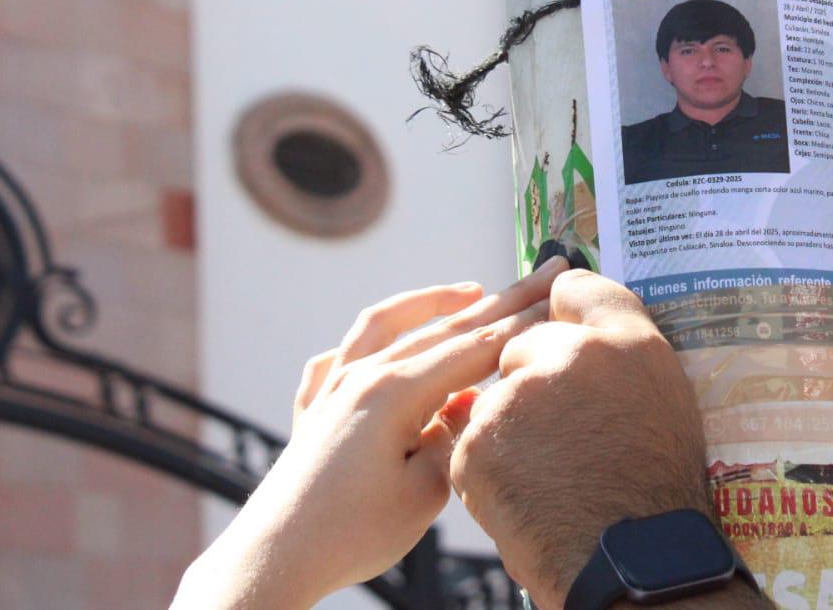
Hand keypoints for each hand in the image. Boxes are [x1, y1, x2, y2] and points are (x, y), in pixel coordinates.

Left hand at [173, 258, 567, 608]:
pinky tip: (379, 347)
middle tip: (540, 274)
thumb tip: (466, 404)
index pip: (474, 349)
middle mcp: (362, 376)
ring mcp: (333, 387)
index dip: (521, 323)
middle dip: (498, 301)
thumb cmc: (351, 534)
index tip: (557, 294)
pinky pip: (340, 356)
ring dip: (431, 302)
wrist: (275, 559)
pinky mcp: (314, 410)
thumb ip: (453, 438)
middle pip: (443, 327)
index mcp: (395, 392)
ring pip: (385, 324)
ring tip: (469, 289)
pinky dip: (367, 341)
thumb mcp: (424, 493)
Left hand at [449, 270, 765, 607]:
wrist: (636, 565)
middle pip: (524, 348)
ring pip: (495, 399)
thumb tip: (568, 291)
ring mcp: (517, 399)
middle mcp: (567, 355)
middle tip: (562, 428)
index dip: (561, 310)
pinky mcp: (479, 446)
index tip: (555, 313)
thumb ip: (615, 335)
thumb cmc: (659, 485)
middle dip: (531, 380)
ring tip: (551, 473)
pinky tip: (528, 495)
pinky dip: (490, 469)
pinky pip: (473, 444)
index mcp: (622, 339)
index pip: (576, 292)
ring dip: (509, 428)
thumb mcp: (661, 390)